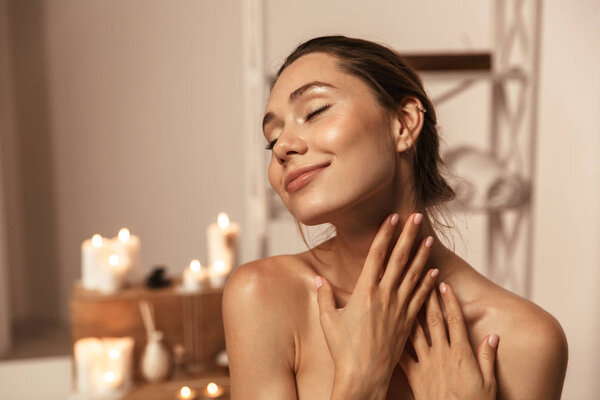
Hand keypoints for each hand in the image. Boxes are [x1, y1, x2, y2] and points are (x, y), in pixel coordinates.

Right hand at [315, 213, 438, 396]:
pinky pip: (422, 298)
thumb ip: (325, 297)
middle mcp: (384, 295)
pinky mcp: (408, 322)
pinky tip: (435, 272)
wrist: (364, 376)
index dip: (385, 234)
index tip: (392, 217)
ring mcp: (399, 308)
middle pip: (399, 258)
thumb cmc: (343, 350)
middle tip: (416, 216)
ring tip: (429, 239)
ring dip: (422, 255)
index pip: (377, 254)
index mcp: (364, 291)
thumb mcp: (328, 320)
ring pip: (414, 275)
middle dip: (407, 235)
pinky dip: (429, 284)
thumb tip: (318, 281)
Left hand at [400, 282, 498, 399]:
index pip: (455, 320)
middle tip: (421, 280)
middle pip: (433, 320)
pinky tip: (387, 327)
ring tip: (403, 295)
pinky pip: (402, 354)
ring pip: (416, 332)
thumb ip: (488, 357)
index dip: (449, 301)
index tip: (443, 284)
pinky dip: (395, 340)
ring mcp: (426, 364)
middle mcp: (442, 354)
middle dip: (428, 298)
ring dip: (410, 312)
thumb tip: (493, 336)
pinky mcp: (414, 376)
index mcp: (461, 353)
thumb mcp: (489, 383)